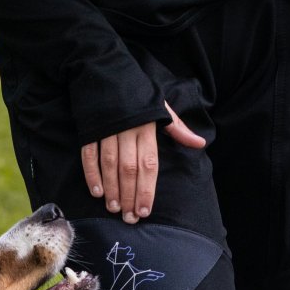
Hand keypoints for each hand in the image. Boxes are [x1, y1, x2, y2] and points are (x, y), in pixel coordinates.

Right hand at [81, 103, 205, 222]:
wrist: (106, 70)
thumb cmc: (137, 93)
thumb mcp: (161, 107)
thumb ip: (177, 129)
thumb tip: (200, 143)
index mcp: (147, 128)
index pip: (149, 164)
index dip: (147, 189)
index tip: (146, 210)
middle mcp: (127, 131)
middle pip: (129, 169)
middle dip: (129, 196)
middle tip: (129, 218)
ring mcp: (107, 130)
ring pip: (110, 165)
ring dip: (112, 189)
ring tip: (114, 209)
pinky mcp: (90, 129)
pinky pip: (90, 155)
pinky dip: (92, 174)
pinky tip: (96, 192)